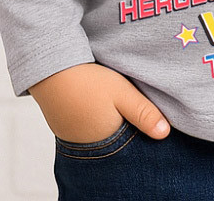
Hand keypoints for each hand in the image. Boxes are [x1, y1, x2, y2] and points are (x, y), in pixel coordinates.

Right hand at [27, 62, 170, 142]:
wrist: (49, 69)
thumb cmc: (88, 81)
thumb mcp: (122, 94)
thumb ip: (144, 113)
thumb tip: (164, 134)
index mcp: (105, 141)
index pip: (130, 144)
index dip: (140, 131)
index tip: (148, 117)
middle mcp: (87, 145)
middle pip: (115, 140)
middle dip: (126, 127)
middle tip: (129, 106)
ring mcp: (72, 136)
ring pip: (101, 132)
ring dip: (110, 121)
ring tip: (114, 103)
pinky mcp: (64, 124)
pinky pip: (86, 126)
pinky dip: (95, 116)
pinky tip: (98, 101)